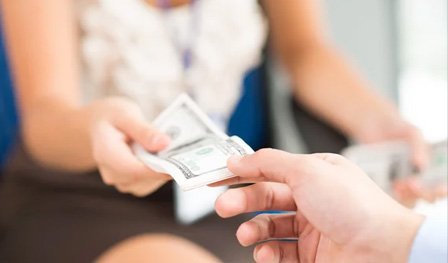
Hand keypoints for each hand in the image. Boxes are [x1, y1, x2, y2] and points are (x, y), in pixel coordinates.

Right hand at [90, 98, 171, 196]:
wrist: (99, 125)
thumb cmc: (111, 116)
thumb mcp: (126, 114)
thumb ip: (143, 130)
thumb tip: (164, 144)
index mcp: (105, 153)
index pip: (134, 170)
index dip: (157, 170)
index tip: (179, 164)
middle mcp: (110, 172)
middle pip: (142, 178)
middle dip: (164, 168)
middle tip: (182, 153)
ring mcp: (119, 180)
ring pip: (148, 183)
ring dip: (163, 170)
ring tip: (173, 152)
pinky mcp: (129, 182)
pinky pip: (149, 182)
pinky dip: (160, 172)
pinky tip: (165, 157)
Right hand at [215, 149, 423, 262]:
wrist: (385, 250)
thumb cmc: (354, 206)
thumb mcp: (307, 171)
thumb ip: (268, 163)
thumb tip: (238, 159)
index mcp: (314, 174)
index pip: (270, 169)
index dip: (242, 171)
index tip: (218, 176)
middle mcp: (312, 200)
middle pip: (266, 198)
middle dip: (241, 202)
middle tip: (222, 207)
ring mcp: (313, 229)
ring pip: (270, 227)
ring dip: (253, 231)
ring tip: (247, 236)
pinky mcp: (312, 256)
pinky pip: (280, 253)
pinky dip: (267, 254)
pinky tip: (264, 254)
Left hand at [361, 121, 445, 206]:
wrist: (374, 126)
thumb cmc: (399, 129)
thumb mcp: (412, 133)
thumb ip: (419, 147)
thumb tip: (421, 165)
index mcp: (433, 167)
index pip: (443, 185)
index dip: (444, 189)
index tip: (440, 188)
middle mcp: (421, 179)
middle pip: (429, 196)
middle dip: (424, 193)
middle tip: (413, 183)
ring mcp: (403, 183)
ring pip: (410, 200)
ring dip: (407, 196)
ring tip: (397, 184)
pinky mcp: (386, 184)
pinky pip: (389, 197)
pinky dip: (390, 196)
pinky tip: (387, 187)